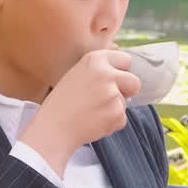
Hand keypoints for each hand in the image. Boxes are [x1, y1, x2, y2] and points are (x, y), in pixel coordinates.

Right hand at [19, 49, 140, 174]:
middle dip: (127, 92)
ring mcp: (113, 93)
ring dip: (114, 110)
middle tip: (108, 99)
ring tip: (91, 113)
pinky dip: (111, 124)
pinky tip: (94, 123)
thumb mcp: (77, 75)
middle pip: (135, 82)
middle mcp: (106, 73)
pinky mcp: (116, 113)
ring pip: (125, 103)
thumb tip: (124, 76)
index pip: (126, 60)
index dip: (122, 72)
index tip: (114, 80)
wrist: (53, 128)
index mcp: (95, 60)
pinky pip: (122, 119)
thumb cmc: (62, 103)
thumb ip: (100, 71)